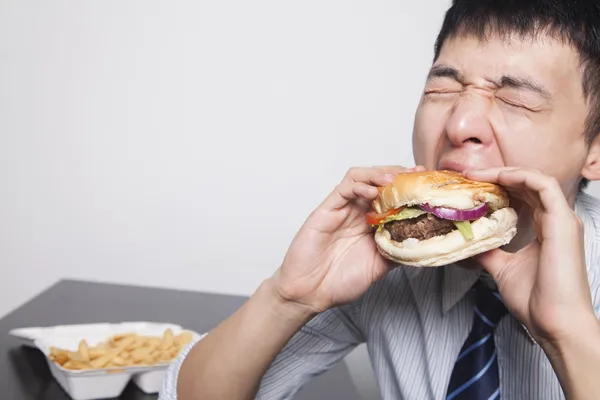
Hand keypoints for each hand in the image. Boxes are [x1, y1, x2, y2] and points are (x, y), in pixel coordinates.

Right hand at [273, 165, 424, 313]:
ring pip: (361, 177)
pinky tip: (373, 192)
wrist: (310, 293)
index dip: (408, 188)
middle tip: (415, 174)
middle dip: (398, 174)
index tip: (426, 184)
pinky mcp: (326, 210)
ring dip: (379, 174)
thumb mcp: (379, 267)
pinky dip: (360, 185)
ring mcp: (342, 209)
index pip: (392, 196)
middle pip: (378, 181)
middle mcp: (357, 212)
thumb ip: (397, 252)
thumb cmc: (339, 282)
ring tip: (395, 180)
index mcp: (370, 224)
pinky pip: (344, 189)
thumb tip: (424, 243)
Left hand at [463, 168, 596, 344]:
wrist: (554, 322)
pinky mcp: (563, 221)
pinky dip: (520, 176)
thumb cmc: (536, 301)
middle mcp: (555, 220)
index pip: (522, 196)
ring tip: (476, 175)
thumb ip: (490, 251)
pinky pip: (544, 185)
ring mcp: (561, 219)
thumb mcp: (503, 268)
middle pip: (526, 184)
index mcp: (545, 229)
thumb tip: (469, 242)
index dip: (497, 186)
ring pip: (535, 179)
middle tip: (466, 175)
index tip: (469, 186)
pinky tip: (497, 178)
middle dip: (495, 176)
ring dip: (505, 173)